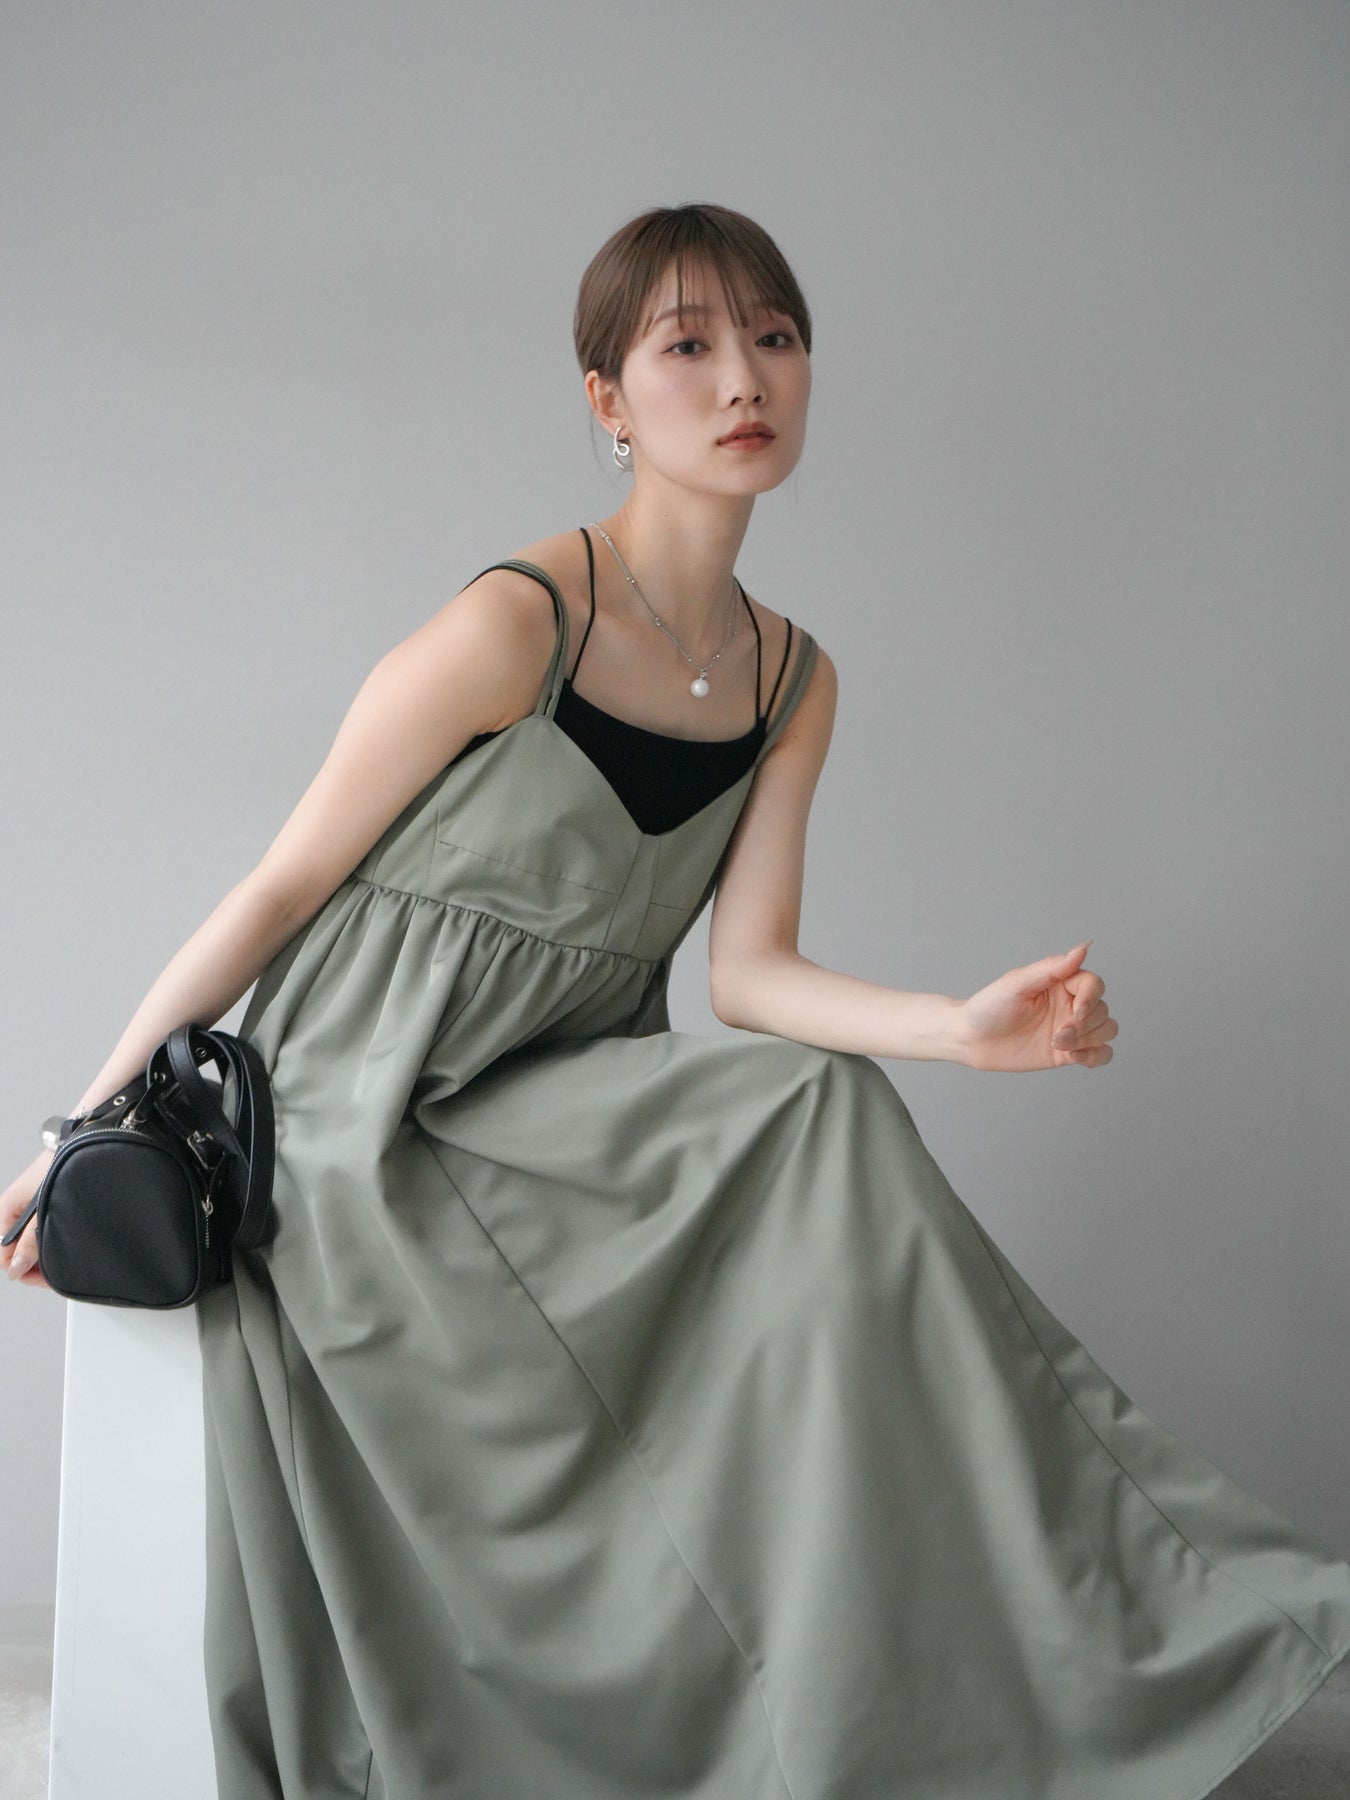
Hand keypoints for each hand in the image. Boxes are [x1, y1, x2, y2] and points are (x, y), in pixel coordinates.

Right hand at [2, 1147, 56, 1290]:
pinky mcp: (46, 1204)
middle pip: (16, 1251)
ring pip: (31, 1242)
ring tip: (68, 1256)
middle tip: (59, 1270)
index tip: (42, 1277)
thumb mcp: (44, 1211)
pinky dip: (53, 1239)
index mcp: (5, 1211)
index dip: (21, 1269)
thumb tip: (16, 1269)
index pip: (1, 1255)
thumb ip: (30, 1243)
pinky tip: (69, 1242)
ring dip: (46, 1252)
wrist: (84, 1139)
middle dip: (35, 1263)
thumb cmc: (61, 1165)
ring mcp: (30, 1208)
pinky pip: (43, 1230)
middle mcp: (14, 1210)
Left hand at [952, 941, 1117, 1073]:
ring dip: (1089, 1040)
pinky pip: (1101, 1054)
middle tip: (1056, 1033)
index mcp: (1060, 982)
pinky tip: (1073, 1057)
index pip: (1094, 985)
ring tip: (1059, 1044)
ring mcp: (1070, 1029)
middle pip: (1102, 1009)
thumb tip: (1083, 948)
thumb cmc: (989, 1007)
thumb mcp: (1017, 984)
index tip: (1075, 1011)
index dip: (1091, 998)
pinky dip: (1095, 1056)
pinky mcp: (1068, 1052)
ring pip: (1106, 1030)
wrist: (971, 1040)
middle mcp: (1068, 1003)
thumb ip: (1052, 968)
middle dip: (1084, 1025)